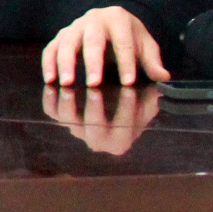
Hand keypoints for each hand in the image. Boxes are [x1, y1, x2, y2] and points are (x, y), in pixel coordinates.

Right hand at [43, 5, 170, 86]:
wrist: (111, 20)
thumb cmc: (129, 35)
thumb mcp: (145, 45)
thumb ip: (152, 61)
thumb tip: (163, 77)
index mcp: (118, 18)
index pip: (123, 42)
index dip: (126, 62)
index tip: (128, 82)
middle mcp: (94, 19)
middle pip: (92, 40)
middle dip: (92, 63)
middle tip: (93, 84)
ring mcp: (74, 26)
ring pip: (67, 43)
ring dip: (65, 64)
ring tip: (65, 84)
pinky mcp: (61, 35)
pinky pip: (51, 48)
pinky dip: (48, 63)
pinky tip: (50, 80)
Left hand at [43, 80, 162, 155]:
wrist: (112, 76)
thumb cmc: (134, 78)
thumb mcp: (146, 73)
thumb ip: (151, 72)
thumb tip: (162, 75)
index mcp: (123, 138)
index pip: (124, 134)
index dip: (127, 114)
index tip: (129, 92)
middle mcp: (99, 139)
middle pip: (95, 134)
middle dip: (94, 112)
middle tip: (95, 90)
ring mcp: (78, 128)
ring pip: (69, 122)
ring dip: (68, 105)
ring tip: (69, 85)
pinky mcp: (61, 115)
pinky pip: (52, 111)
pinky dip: (50, 99)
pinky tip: (52, 83)